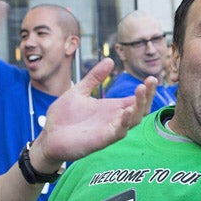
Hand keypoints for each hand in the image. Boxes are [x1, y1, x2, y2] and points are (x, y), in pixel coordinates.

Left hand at [30, 58, 155, 172]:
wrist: (49, 136)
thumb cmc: (63, 117)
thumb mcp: (79, 91)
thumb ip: (94, 77)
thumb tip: (110, 60)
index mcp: (111, 108)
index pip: (135, 99)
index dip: (146, 90)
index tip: (152, 78)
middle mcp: (114, 119)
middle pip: (140, 109)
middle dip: (147, 95)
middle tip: (151, 81)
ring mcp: (109, 129)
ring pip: (134, 120)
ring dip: (139, 106)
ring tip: (141, 90)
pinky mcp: (102, 140)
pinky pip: (119, 132)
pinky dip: (125, 122)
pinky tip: (126, 110)